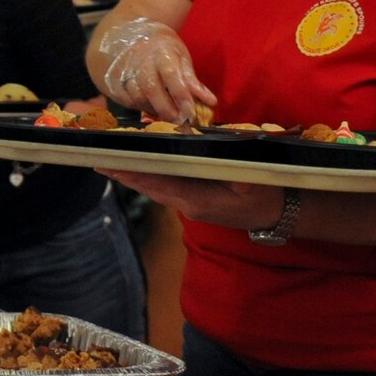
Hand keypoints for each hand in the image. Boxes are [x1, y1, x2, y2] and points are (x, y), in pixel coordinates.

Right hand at [96, 18, 216, 123]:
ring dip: (153, 110)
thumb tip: (210, 101)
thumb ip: (192, 80)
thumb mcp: (181, 57)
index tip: (190, 112)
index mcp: (161, 52)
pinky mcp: (114, 80)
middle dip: (166, 109)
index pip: (170, 75)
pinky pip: (125, 100)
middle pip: (150, 89)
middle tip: (179, 121)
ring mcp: (125, 70)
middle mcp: (140, 61)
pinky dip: (139, 107)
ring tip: (166, 114)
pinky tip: (150, 107)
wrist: (132, 36)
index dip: (181, 95)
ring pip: (137, 97)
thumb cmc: (162, 49)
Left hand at [99, 170, 282, 230]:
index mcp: (198, 200)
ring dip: (133, 175)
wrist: (277, 213)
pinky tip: (136, 167)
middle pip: (150, 186)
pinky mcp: (192, 200)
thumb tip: (225, 168)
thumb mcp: (254, 183)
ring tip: (109, 163)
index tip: (112, 166)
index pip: (160, 184)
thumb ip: (236, 174)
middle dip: (125, 174)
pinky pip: (165, 187)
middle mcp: (188, 204)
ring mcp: (189, 204)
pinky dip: (148, 177)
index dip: (135, 174)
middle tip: (98, 161)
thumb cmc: (266, 194)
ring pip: (155, 188)